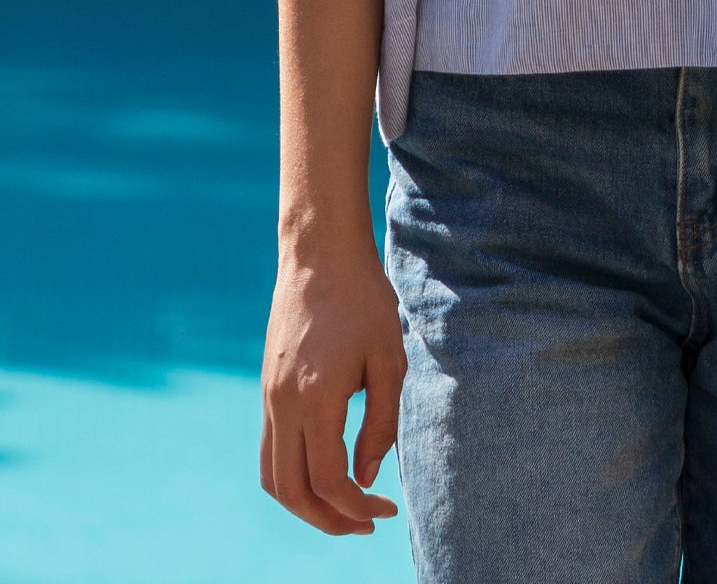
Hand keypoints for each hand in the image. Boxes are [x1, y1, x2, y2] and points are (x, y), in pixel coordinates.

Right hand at [260, 243, 406, 534]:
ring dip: (304, 503)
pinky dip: (292, 474)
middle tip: (365, 522)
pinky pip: (270, 449)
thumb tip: (366, 477)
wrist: (319, 253)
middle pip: (291, 492)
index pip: (329, 480)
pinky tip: (324, 467)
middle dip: (327, 519)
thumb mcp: (390, 359)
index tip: (386, 509)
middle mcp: (283, 404)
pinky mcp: (268, 387)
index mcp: (316, 398)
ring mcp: (269, 396)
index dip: (358, 507)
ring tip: (343, 506)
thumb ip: (381, 423)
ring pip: (272, 476)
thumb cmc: (364, 300)